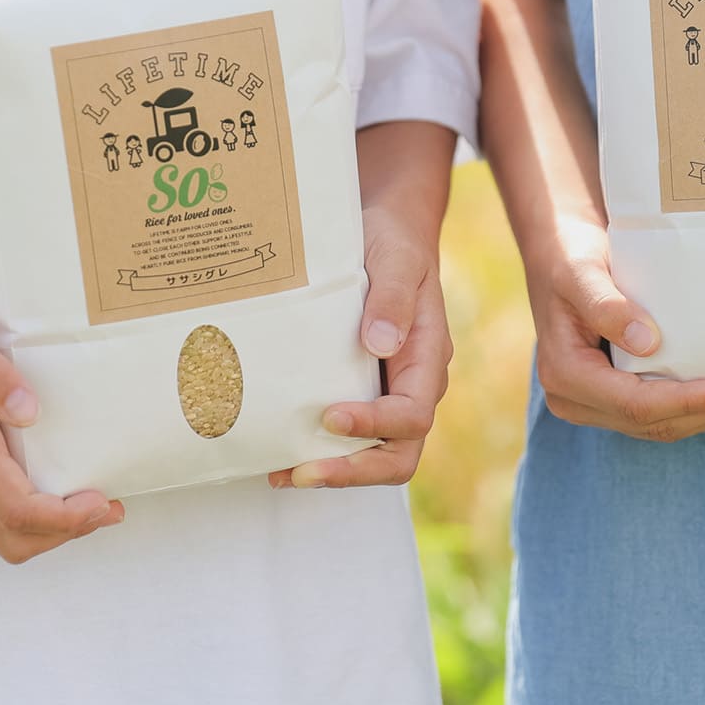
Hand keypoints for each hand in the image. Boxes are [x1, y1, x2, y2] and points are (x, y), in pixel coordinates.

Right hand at [0, 271, 122, 560]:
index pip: (18, 511)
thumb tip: (28, 409)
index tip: (104, 501)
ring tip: (88, 497)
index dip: (67, 520)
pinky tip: (48, 480)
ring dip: (46, 527)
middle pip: (10, 537)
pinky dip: (22, 512)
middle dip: (64, 533)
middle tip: (108, 506)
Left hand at [272, 205, 453, 488]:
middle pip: (399, 454)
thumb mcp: (397, 259)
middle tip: (302, 473)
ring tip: (281, 473)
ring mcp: (385, 393)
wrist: (386, 231)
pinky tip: (277, 454)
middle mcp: (411, 385)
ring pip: (373, 454)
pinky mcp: (358, 391)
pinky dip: (317, 452)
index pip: (412, 413)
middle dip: (353, 471)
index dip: (375, 424)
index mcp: (427, 358)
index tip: (331, 417)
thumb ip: (393, 298)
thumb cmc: (393, 243)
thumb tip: (380, 344)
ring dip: (332, 471)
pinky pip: (347, 437)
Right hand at [530, 217, 704, 439]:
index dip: (684, 401)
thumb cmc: (569, 257)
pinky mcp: (613, 396)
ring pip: (658, 425)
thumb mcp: (581, 271)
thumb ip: (606, 305)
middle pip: (650, 421)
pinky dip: (694, 407)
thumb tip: (647, 342)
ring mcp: (593, 402)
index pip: (632, 402)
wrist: (559, 255)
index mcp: (564, 374)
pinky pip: (657, 412)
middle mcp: (574, 398)